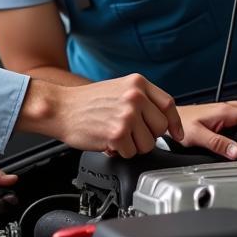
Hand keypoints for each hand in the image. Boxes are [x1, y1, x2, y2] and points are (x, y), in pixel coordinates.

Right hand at [25, 73, 183, 157]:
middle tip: (130, 134)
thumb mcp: (119, 89)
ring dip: (133, 146)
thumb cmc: (86, 102)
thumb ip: (141, 99)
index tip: (176, 134)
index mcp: (137, 83)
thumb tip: (163, 120)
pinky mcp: (117, 133)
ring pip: (147, 144)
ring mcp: (127, 115)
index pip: (168, 105)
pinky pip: (131, 153)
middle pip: (160, 128)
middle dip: (147, 136)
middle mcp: (135, 97)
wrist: (60, 108)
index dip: (174, 123)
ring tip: (116, 136)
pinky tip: (108, 141)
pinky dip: (119, 152)